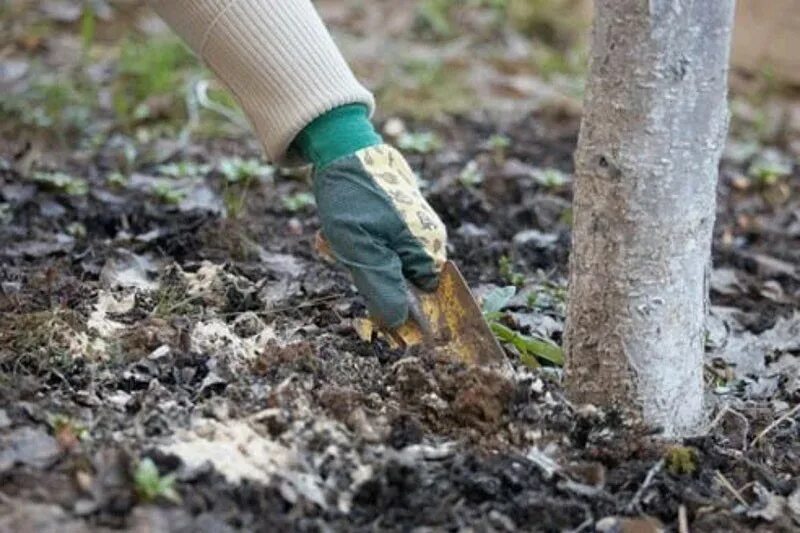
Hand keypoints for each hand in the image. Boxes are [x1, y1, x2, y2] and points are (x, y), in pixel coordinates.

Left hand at [313, 143, 446, 328]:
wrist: (341, 146)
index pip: (421, 295)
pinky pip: (374, 241)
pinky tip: (335, 229)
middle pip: (398, 278)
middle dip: (366, 271)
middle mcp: (426, 236)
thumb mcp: (361, 250)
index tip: (364, 283)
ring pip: (381, 260)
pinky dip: (353, 240)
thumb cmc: (351, 199)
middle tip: (342, 251)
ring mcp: (410, 224)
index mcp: (427, 247)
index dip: (393, 298)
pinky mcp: (394, 214)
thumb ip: (381, 288)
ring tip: (334, 236)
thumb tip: (398, 324)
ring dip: (353, 255)